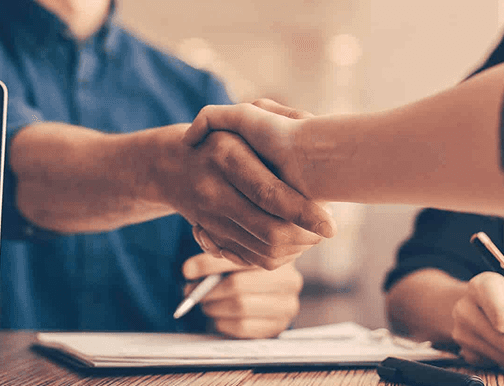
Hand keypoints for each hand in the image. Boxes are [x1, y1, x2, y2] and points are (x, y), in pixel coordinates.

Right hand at [152, 119, 334, 269]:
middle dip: (306, 235)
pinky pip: (253, 259)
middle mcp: (214, 191)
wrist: (172, 167)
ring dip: (297, 247)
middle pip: (269, 231)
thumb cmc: (223, 137)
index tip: (331, 225)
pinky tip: (294, 241)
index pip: (269, 193)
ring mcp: (211, 219)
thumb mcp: (242, 119)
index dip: (303, 212)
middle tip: (327, 227)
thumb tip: (315, 131)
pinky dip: (280, 256)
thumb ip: (277, 116)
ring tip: (313, 231)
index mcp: (226, 156)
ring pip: (264, 250)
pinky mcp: (214, 238)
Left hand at [182, 252, 301, 338]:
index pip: (240, 258)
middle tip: (190, 292)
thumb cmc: (246, 273)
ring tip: (206, 304)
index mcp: (277, 255)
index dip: (209, 264)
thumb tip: (189, 270)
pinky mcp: (277, 327)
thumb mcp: (235, 257)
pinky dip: (223, 322)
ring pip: (239, 306)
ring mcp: (286, 306)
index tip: (187, 270)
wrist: (266, 299)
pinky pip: (242, 326)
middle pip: (238, 285)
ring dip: (214, 307)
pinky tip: (219, 317)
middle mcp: (289, 280)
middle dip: (208, 290)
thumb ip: (215, 254)